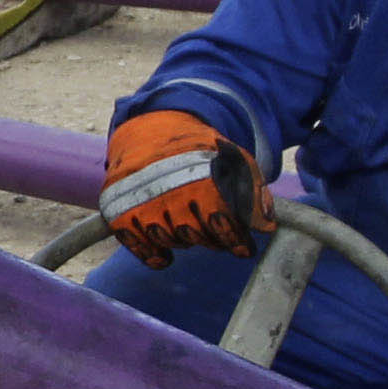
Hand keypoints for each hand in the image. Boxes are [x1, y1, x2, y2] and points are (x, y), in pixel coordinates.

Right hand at [98, 108, 261, 265]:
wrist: (152, 133)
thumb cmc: (199, 151)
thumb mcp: (235, 161)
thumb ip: (253, 192)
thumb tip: (266, 226)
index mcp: (201, 180)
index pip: (223, 225)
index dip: (237, 241)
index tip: (244, 248)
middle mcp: (171, 194)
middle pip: (198, 237)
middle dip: (212, 238)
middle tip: (214, 229)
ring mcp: (144, 204)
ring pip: (171, 241)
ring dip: (184, 239)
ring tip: (189, 225)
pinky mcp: (121, 213)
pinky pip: (140, 247)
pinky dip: (154, 255)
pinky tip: (165, 254)